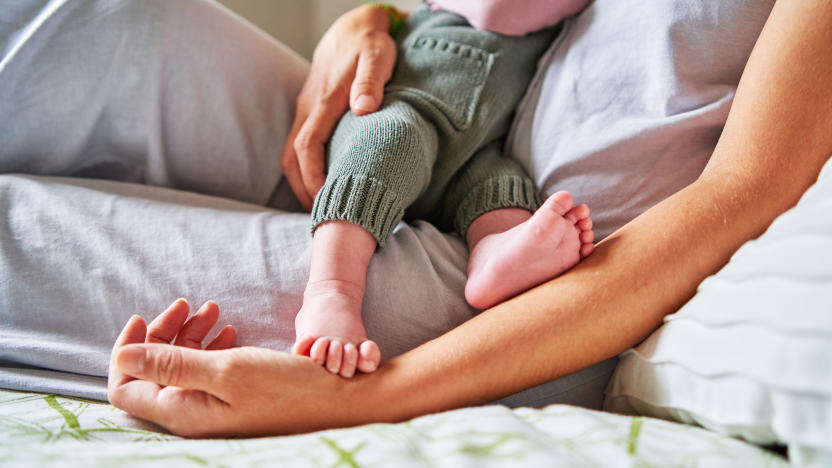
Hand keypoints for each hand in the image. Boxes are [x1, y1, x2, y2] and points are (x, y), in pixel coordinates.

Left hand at [108, 299, 356, 436]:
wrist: (339, 399)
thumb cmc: (287, 387)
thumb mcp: (228, 369)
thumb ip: (172, 364)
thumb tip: (123, 356)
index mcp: (182, 411)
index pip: (125, 386)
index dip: (126, 350)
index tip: (143, 316)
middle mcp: (192, 414)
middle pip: (153, 372)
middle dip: (163, 333)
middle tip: (187, 304)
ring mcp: (214, 408)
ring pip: (182, 368)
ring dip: (190, 335)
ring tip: (212, 310)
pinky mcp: (234, 399)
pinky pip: (207, 371)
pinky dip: (210, 346)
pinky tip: (228, 330)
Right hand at [280, 5, 398, 209]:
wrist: (352, 28)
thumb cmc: (370, 45)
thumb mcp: (378, 57)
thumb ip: (371, 81)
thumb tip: (363, 109)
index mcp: (324, 102)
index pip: (307, 147)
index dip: (312, 177)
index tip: (325, 200)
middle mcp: (309, 108)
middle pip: (292, 158)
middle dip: (303, 190)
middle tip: (324, 217)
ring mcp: (306, 111)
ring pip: (292, 154)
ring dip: (302, 182)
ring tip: (323, 207)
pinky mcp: (310, 113)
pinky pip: (299, 146)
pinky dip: (305, 169)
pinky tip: (323, 184)